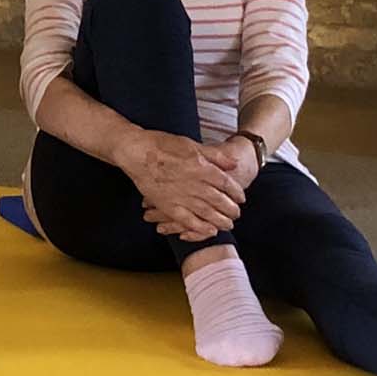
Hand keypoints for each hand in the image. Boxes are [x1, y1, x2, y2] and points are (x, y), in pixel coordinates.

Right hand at [144, 139, 259, 240]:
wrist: (136, 152)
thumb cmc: (162, 144)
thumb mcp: (191, 144)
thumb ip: (215, 155)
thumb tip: (234, 164)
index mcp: (201, 167)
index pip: (226, 183)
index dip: (236, 192)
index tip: (241, 198)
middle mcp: (194, 184)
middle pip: (220, 201)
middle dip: (231, 209)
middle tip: (237, 214)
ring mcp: (181, 197)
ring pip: (207, 213)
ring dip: (220, 220)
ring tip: (228, 224)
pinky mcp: (168, 206)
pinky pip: (188, 221)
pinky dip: (200, 228)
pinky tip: (210, 231)